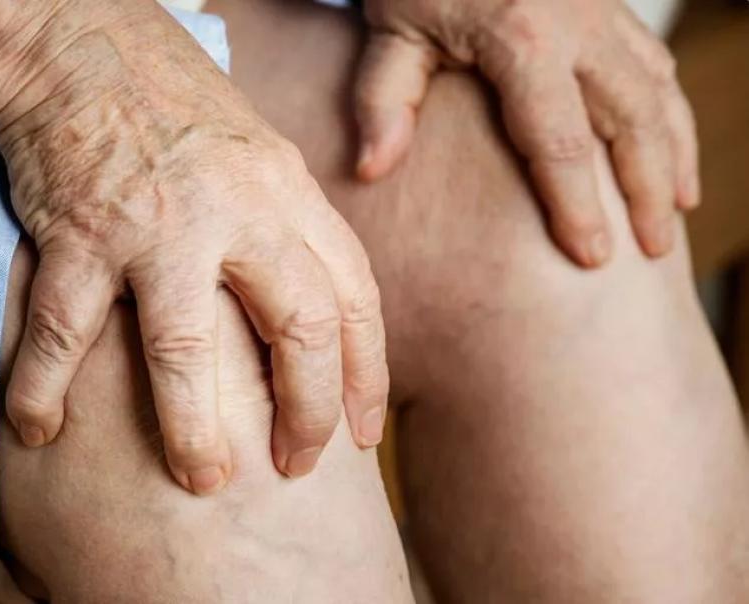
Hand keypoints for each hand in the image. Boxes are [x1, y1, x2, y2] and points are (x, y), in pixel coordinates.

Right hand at [0, 3, 388, 492]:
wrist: (77, 43)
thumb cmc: (173, 107)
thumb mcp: (258, 154)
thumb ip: (289, 226)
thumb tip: (318, 308)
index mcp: (288, 191)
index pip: (353, 296)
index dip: (365, 373)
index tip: (360, 431)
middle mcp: (236, 210)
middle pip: (299, 329)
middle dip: (306, 413)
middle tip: (296, 465)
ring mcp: (158, 225)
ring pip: (188, 351)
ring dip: (195, 430)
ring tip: (203, 480)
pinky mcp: (81, 233)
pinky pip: (64, 330)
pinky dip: (43, 388)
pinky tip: (37, 429)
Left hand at [354, 0, 698, 266]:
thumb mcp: (391, 31)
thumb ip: (385, 99)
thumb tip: (373, 170)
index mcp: (525, 39)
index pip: (560, 142)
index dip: (579, 206)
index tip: (593, 258)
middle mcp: (581, 25)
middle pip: (631, 122)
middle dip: (647, 191)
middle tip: (653, 251)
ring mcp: (604, 11)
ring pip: (658, 91)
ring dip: (674, 154)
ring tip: (676, 212)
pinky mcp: (611, 4)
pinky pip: (657, 63)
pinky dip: (672, 111)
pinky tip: (673, 147)